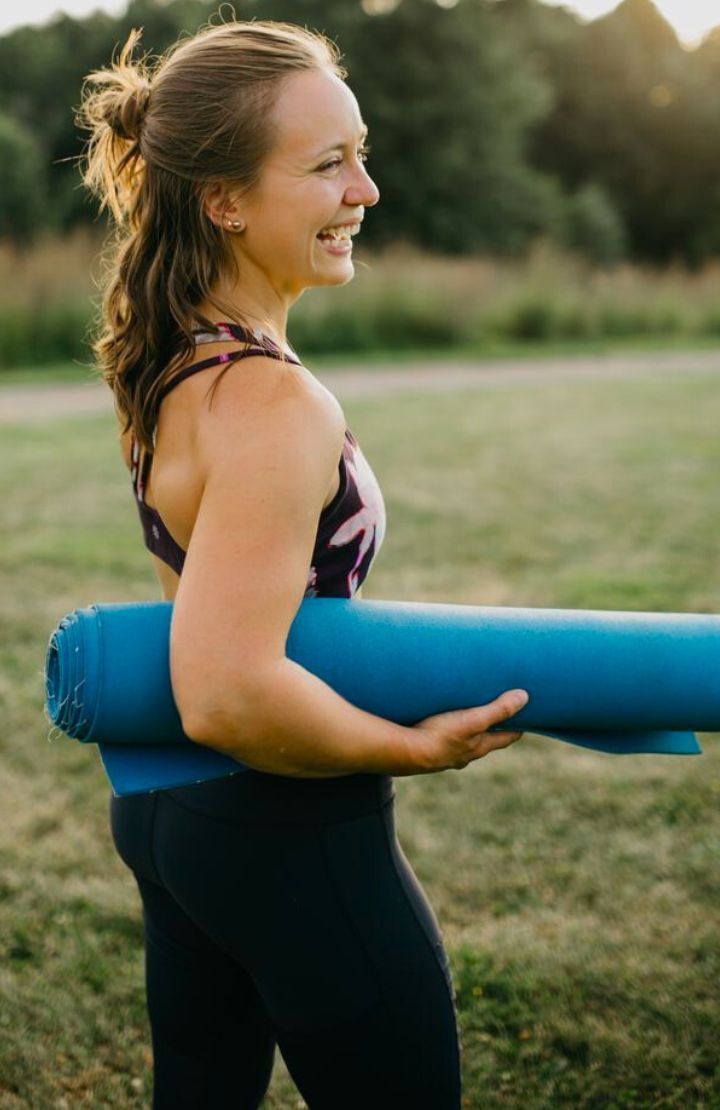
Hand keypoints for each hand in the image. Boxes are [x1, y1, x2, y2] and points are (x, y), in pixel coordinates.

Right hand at [404, 689, 528, 774]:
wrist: (405, 753)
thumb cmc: (441, 735)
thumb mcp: (473, 720)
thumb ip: (498, 710)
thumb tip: (525, 697)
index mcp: (480, 746)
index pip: (506, 737)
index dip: (518, 727)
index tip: (528, 716)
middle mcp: (466, 754)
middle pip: (485, 740)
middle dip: (492, 727)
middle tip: (498, 711)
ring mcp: (447, 755)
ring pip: (463, 742)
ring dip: (468, 731)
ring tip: (467, 715)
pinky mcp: (428, 750)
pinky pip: (443, 740)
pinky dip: (447, 733)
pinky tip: (439, 725)